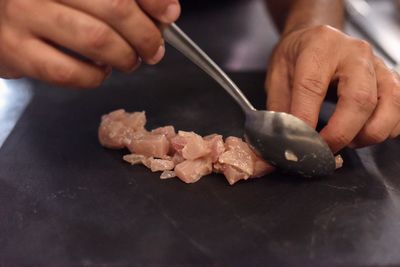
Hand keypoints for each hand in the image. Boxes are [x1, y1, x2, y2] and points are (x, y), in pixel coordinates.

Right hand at [0, 0, 180, 87]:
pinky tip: (99, 71)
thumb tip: (165, 12)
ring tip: (129, 61)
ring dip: (125, 58)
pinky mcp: (15, 51)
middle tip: (153, 49)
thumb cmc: (46, 3)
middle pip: (114, 7)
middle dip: (145, 35)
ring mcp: (23, 15)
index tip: (169, 14)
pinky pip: (70, 72)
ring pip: (96, 40)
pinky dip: (95, 77)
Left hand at [266, 25, 399, 152]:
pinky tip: (363, 133)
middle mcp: (354, 53)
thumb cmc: (297, 56)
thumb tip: (284, 141)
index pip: (312, 87)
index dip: (306, 119)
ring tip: (346, 142)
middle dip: (341, 133)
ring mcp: (377, 64)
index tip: (300, 141)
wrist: (317, 38)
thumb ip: (280, 109)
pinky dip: (385, 129)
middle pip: (360, 99)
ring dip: (368, 134)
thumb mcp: (277, 76)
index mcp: (320, 47)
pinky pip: (399, 109)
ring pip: (388, 105)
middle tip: (325, 149)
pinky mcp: (391, 78)